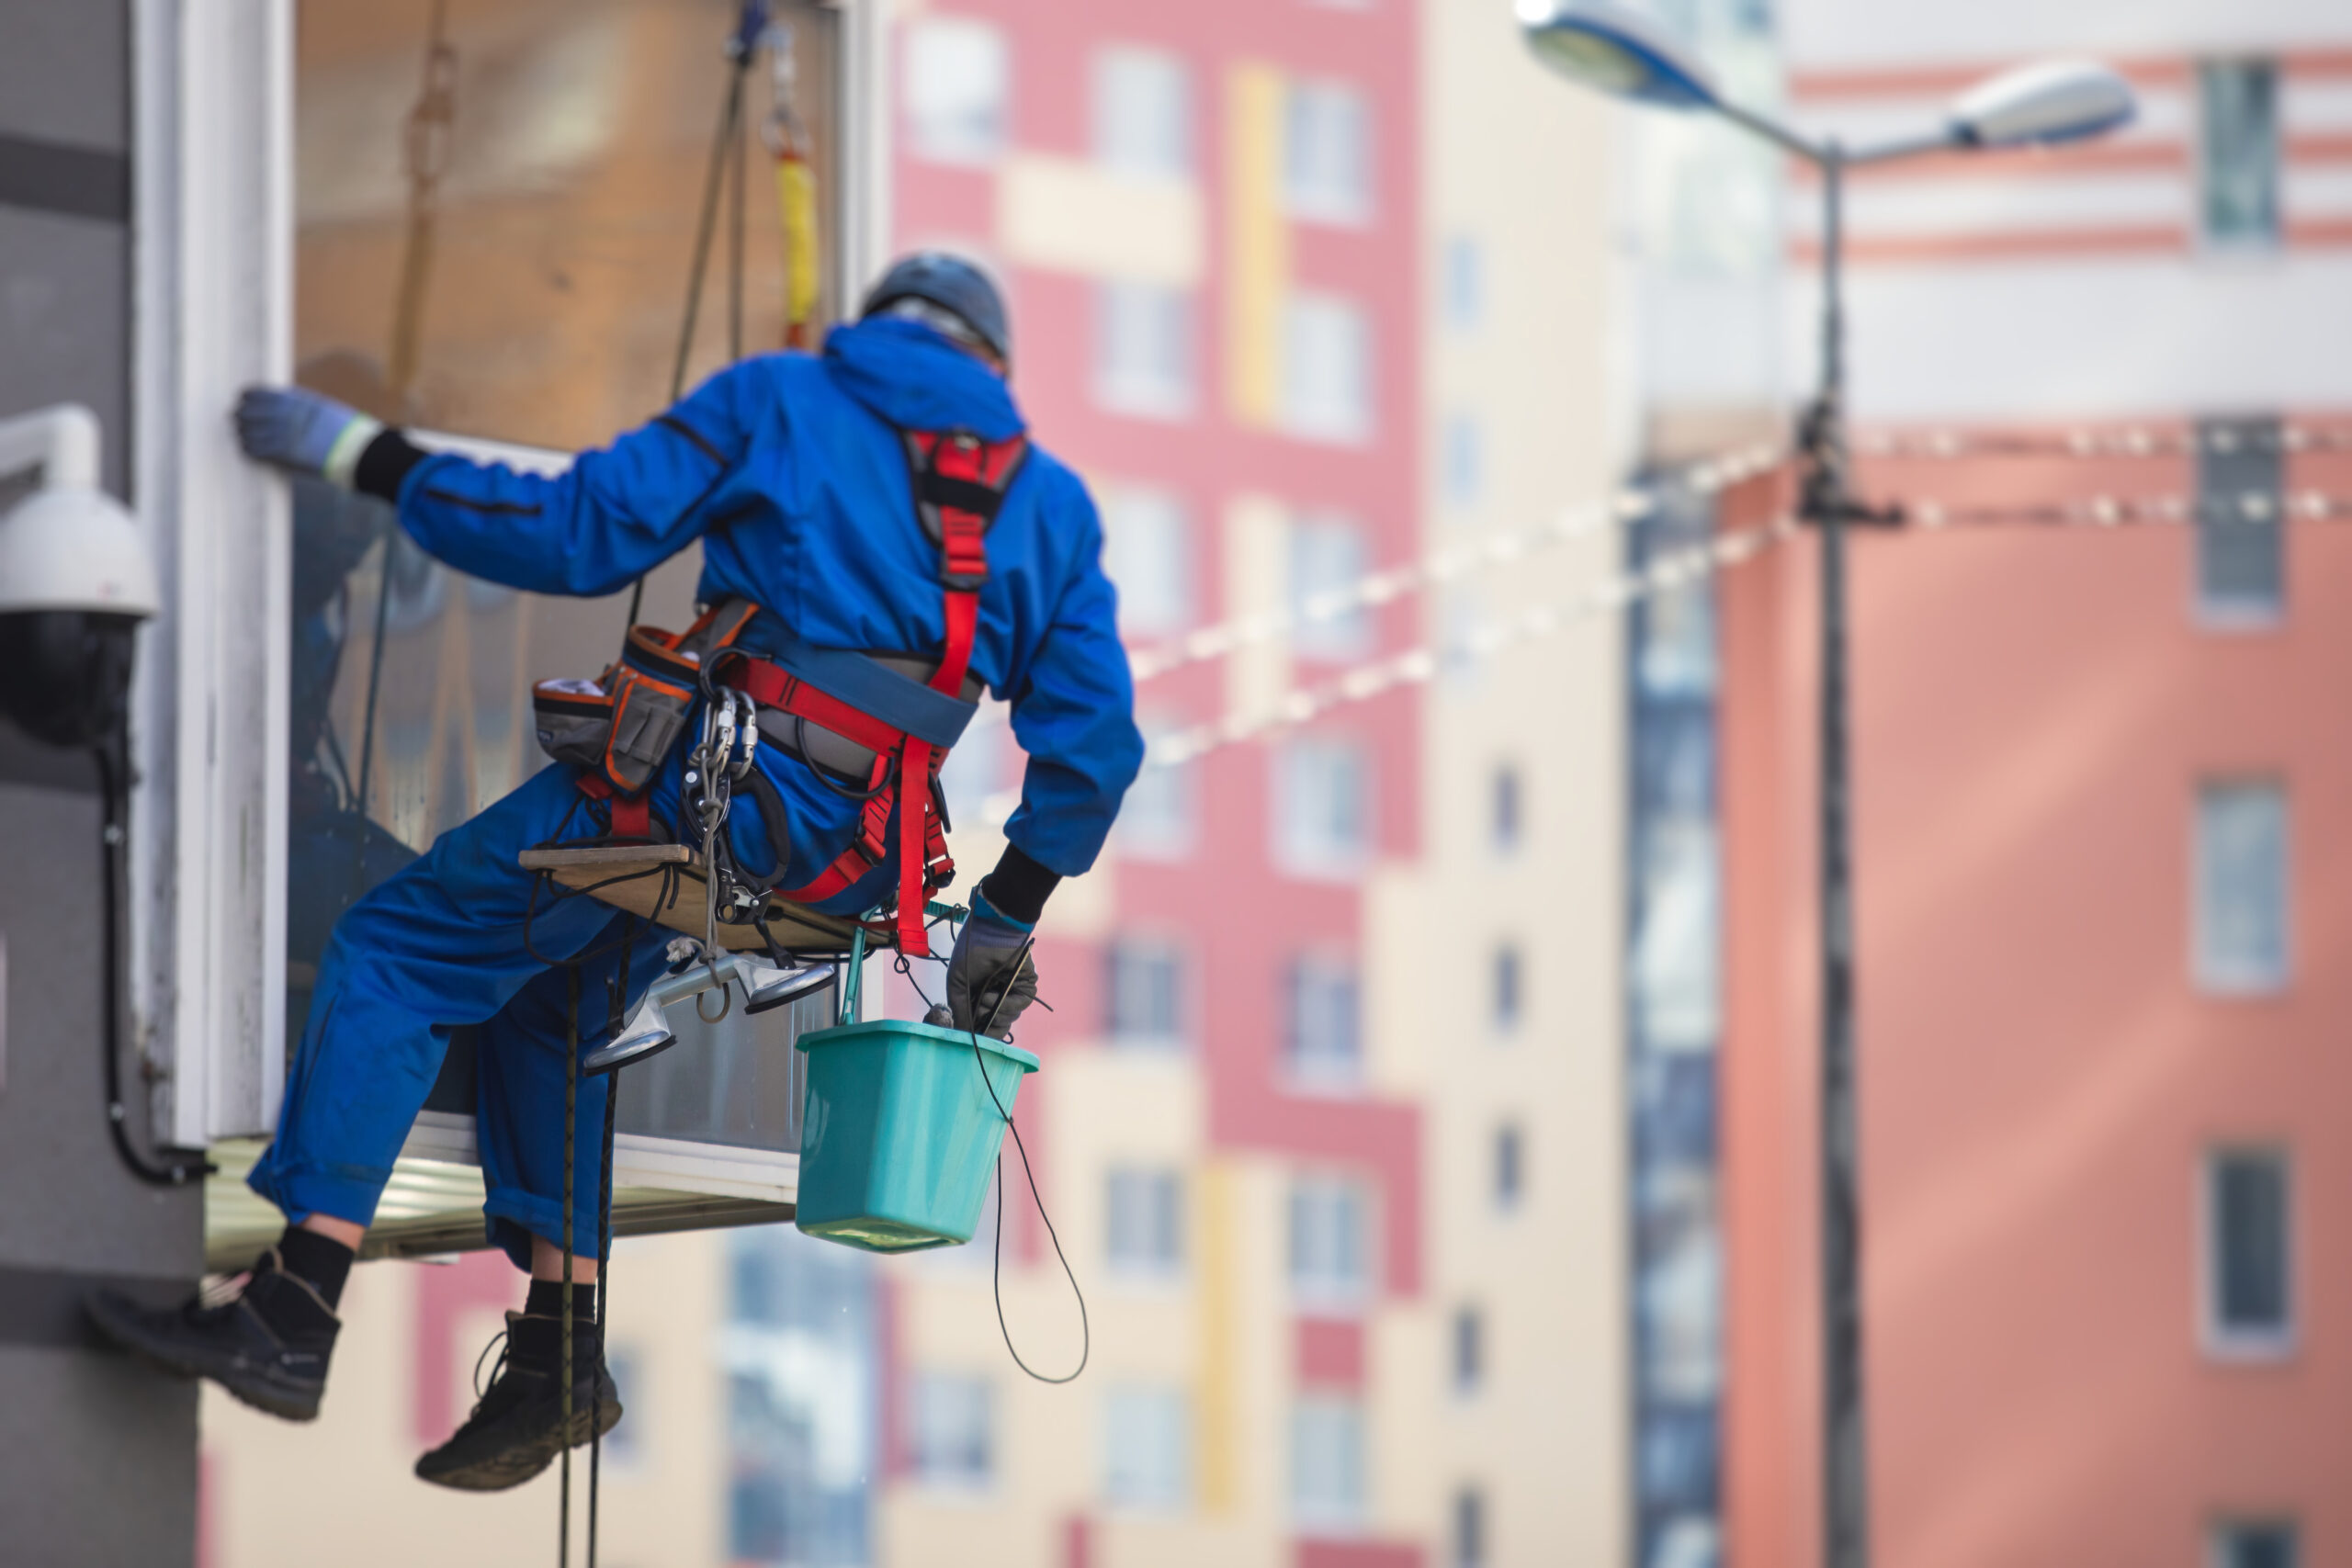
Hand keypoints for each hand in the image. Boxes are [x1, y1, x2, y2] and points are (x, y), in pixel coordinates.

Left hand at [234, 385, 379, 484]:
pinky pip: (255, 449)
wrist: (355, 451)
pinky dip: (249, 448)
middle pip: (249, 411)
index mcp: (295, 399)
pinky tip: (248, 449)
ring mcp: (283, 433)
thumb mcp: (322, 408)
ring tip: (242, 435)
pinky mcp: (282, 452)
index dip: (247, 396)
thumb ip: (300, 405)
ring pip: (248, 430)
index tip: (243, 399)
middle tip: (236, 418)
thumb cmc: (343, 431)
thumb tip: (283, 407)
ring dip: (243, 432)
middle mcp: (285, 413)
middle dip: (240, 415)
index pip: (260, 393)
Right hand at [944, 910, 1037, 1038]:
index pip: (983, 1023)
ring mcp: (1012, 992)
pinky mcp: (1026, 986)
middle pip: (997, 1026)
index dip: (979, 1033)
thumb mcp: (957, 985)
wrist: (990, 931)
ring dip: (994, 1013)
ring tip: (983, 999)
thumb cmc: (970, 952)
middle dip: (988, 1029)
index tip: (972, 1038)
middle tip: (979, 1025)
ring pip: (1008, 1018)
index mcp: (979, 995)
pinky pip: (1020, 1005)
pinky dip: (1006, 1005)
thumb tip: (964, 1034)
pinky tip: (992, 996)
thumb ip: (960, 1011)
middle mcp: (997, 996)